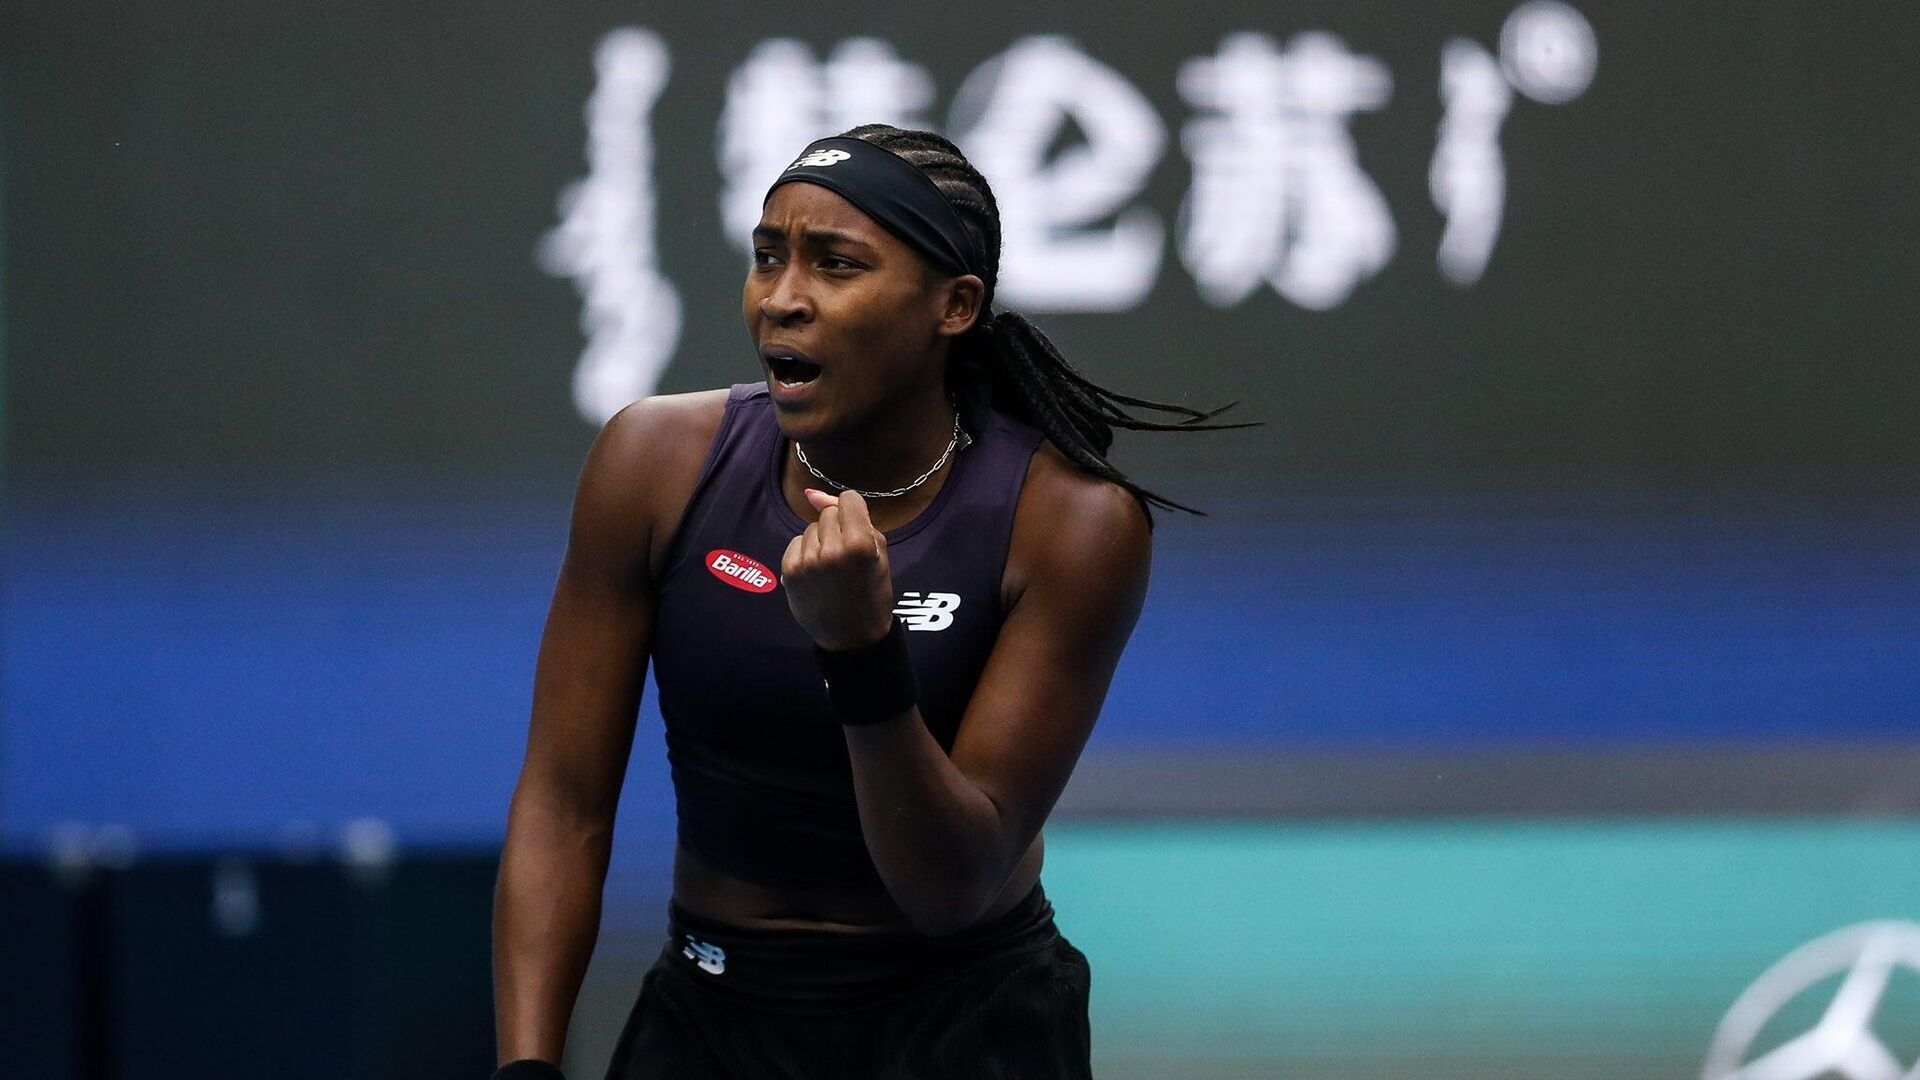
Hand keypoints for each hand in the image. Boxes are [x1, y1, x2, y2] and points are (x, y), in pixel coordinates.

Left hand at [782, 488, 896, 649]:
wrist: (853, 637)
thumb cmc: (872, 592)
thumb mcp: (878, 553)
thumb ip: (852, 517)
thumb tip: (811, 494)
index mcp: (860, 544)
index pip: (848, 499)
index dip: (854, 511)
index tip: (858, 528)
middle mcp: (831, 550)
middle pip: (828, 513)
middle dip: (838, 527)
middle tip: (847, 556)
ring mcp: (808, 561)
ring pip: (810, 527)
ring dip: (821, 541)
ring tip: (832, 568)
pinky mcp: (790, 571)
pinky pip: (796, 542)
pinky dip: (806, 552)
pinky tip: (817, 572)